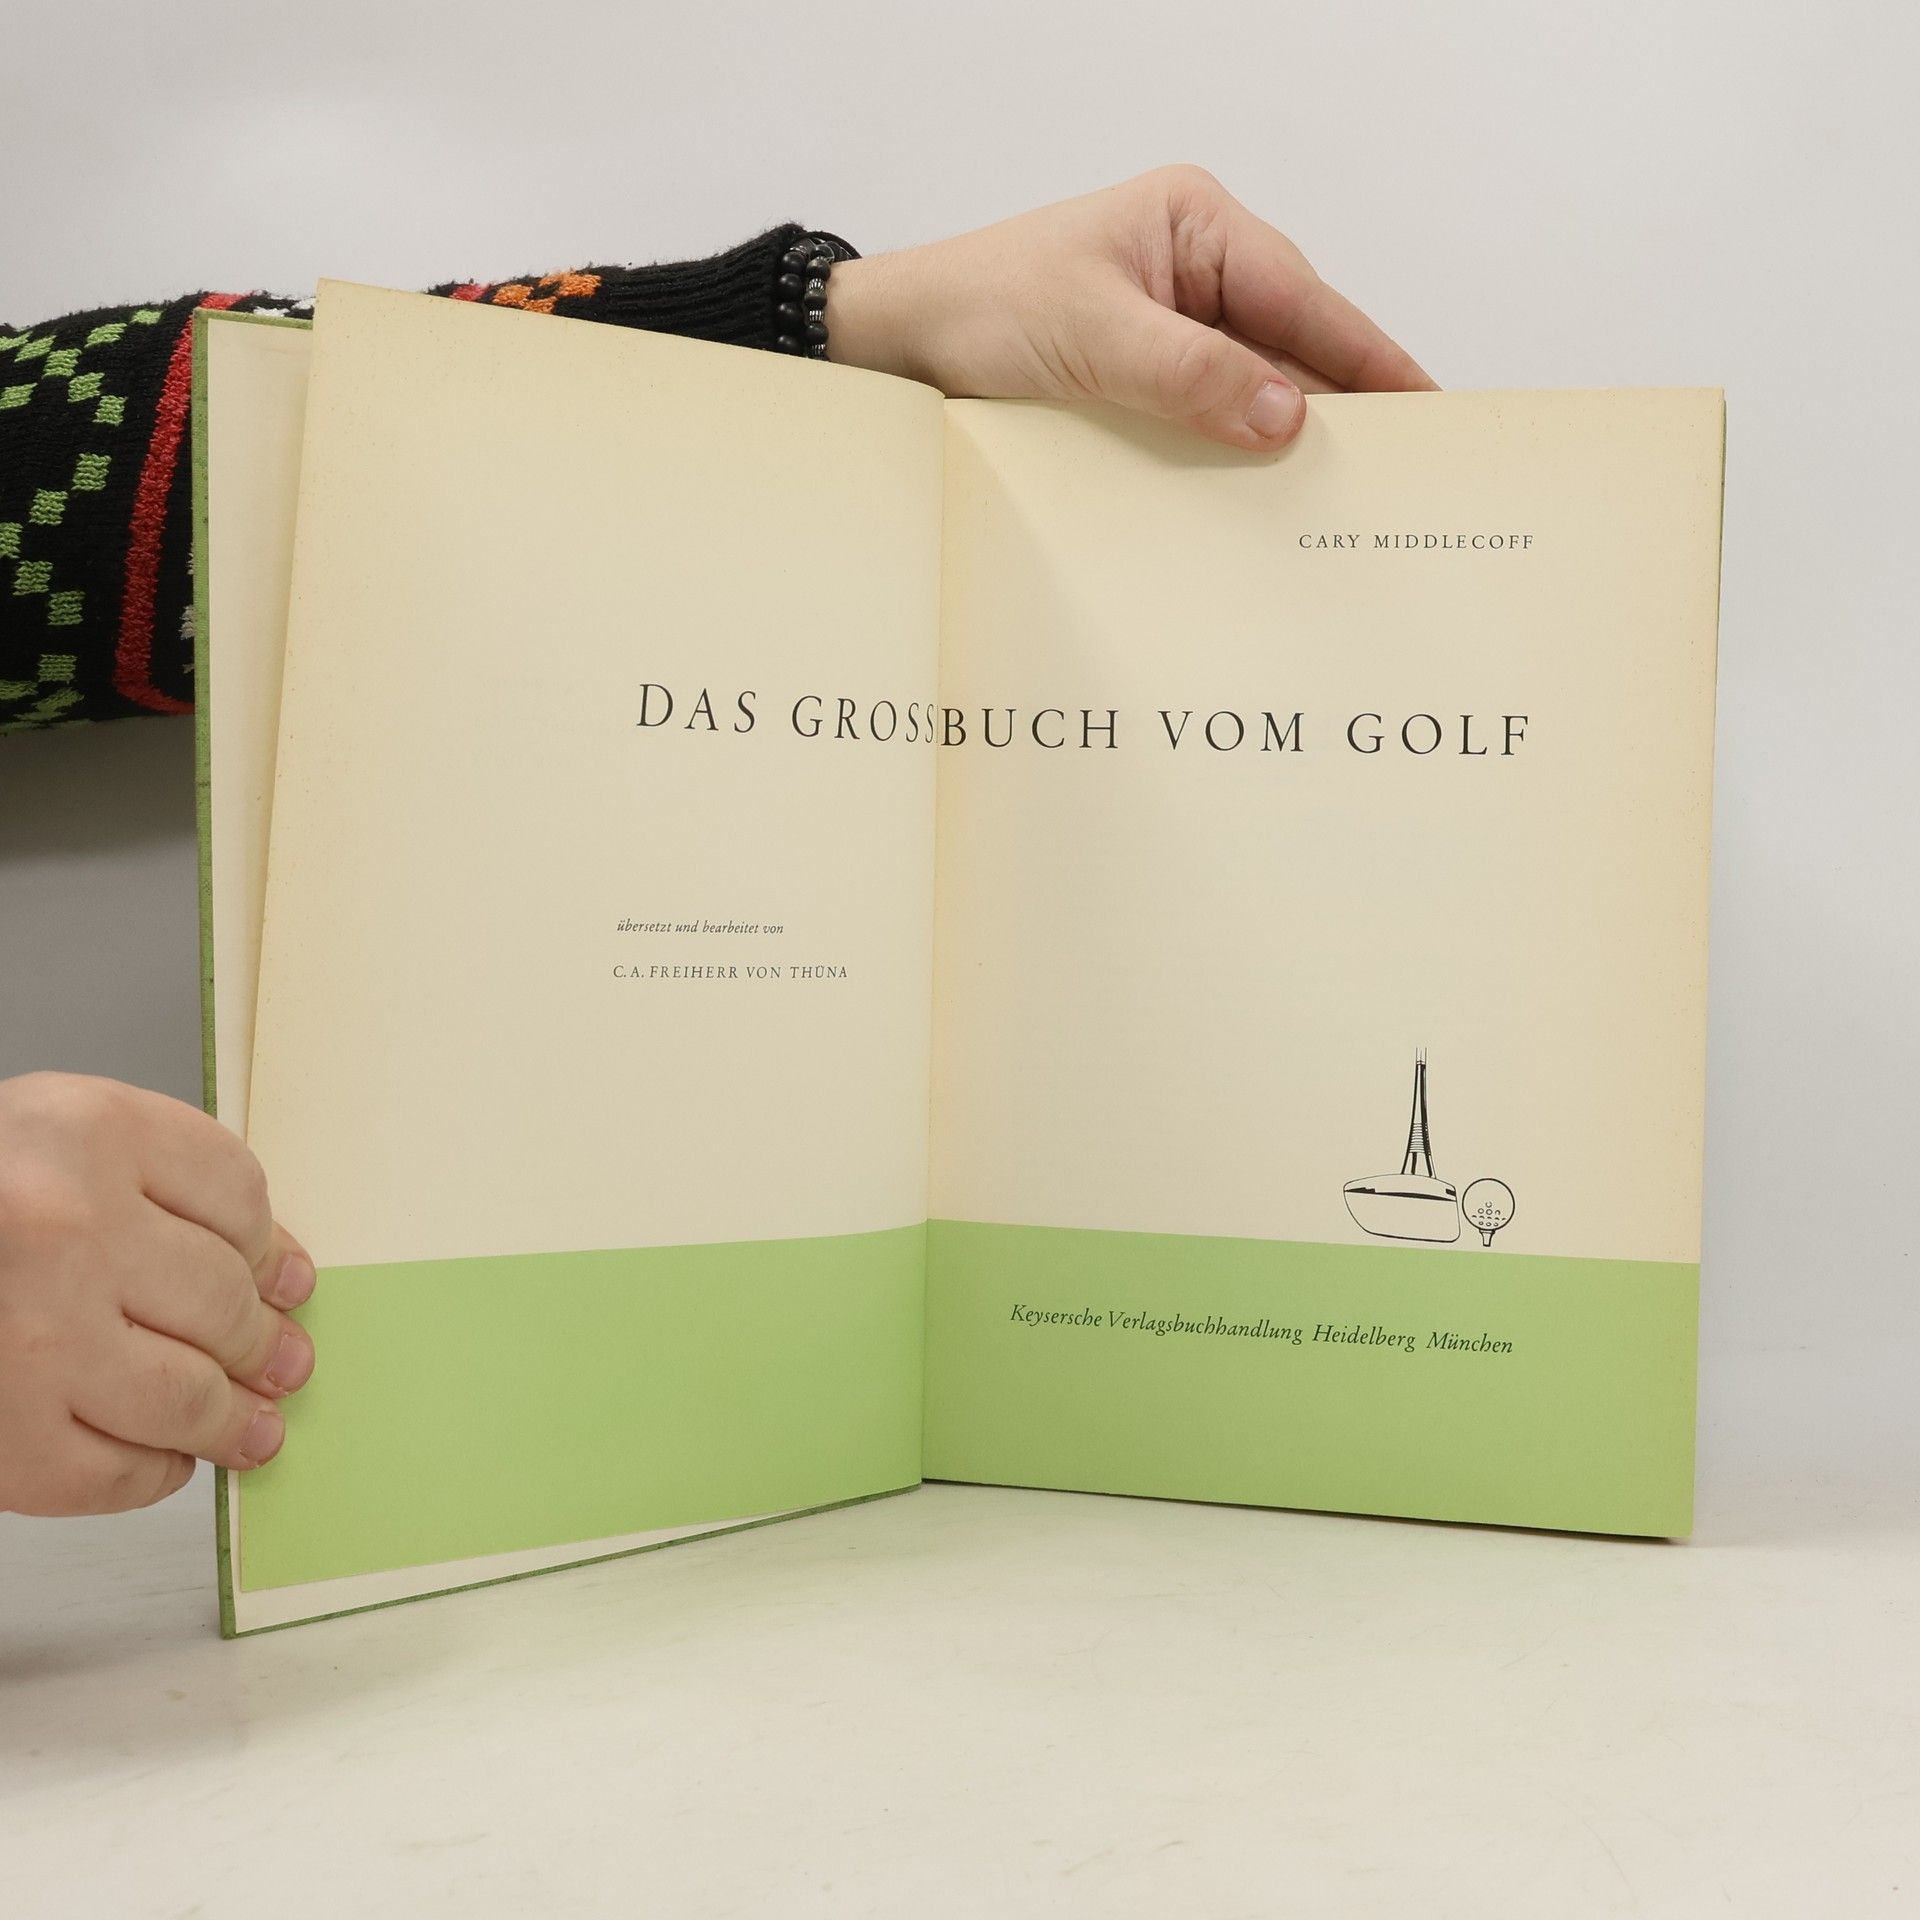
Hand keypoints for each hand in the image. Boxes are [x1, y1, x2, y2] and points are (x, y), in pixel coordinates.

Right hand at [0, 1073, 315, 1516]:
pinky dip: (154, 1471)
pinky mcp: (4, 1441)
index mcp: (80, 1132)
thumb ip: (159, 1188)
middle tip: (284, 1361)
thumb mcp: (47, 1144)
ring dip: (233, 1419)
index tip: (285, 1280)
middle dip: (265, 1342)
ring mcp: (33, 1339)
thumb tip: (278, 1277)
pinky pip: (120, 1472)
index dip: (269, 1248)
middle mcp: (63, 1227)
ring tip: (253, 1426)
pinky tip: (161, 1457)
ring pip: (190, 1394)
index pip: (238, 1195)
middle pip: (224, 1299)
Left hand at [828, 165, 1433, 450]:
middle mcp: (1193, 271)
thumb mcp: (1093, 337)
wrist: (894, 344)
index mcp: (1195, 226)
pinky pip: (1208, 418)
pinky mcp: (1143, 379)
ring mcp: (1170, 328)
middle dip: (1336, 407)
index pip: (1304, 298)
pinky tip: (1257, 499)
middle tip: (1396, 474)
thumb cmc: (979, 309)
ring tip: (1339, 500)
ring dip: (1282, 441)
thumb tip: (1289, 416)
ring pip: (1253, 389)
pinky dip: (1231, 455)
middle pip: (1291, 345)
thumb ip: (1193, 375)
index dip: (1369, 358)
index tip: (1426, 405)